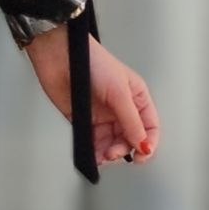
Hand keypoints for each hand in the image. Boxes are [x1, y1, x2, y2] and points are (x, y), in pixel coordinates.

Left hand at [24, 24, 160, 167]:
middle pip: (130, 138)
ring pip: (112, 143)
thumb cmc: (91, 60)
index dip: (148, 143)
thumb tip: (143, 144)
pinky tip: (94, 155)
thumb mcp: (119, 91)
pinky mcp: (83, 118)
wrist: (60, 54)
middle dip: (125, 148)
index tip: (141, 154)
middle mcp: (120, 107)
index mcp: (135, 97)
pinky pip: (93, 141)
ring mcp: (102, 114)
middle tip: (114, 152)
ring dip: (109, 153)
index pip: (149, 127)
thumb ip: (131, 120)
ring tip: (104, 155)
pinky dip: (94, 151)